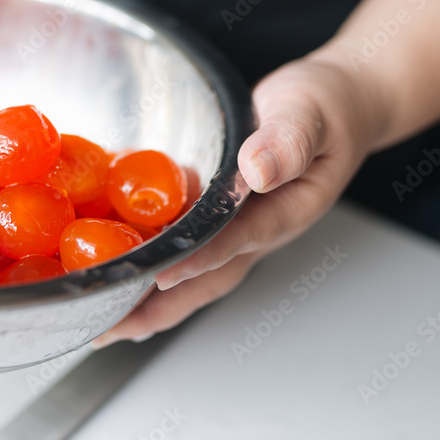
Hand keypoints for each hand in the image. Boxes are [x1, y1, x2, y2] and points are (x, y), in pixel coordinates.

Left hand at [93, 54, 383, 346]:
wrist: (338, 108)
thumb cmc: (326, 109)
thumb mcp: (309, 115)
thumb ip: (288, 141)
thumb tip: (257, 169)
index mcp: (281, 212)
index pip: (234, 241)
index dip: (197, 260)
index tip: (159, 276)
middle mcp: (255, 232)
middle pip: (204, 281)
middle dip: (155, 310)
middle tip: (107, 331)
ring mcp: (237, 231)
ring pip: (190, 276)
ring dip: (147, 302)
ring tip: (101, 324)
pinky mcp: (220, 219)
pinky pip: (182, 249)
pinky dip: (149, 264)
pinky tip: (115, 273)